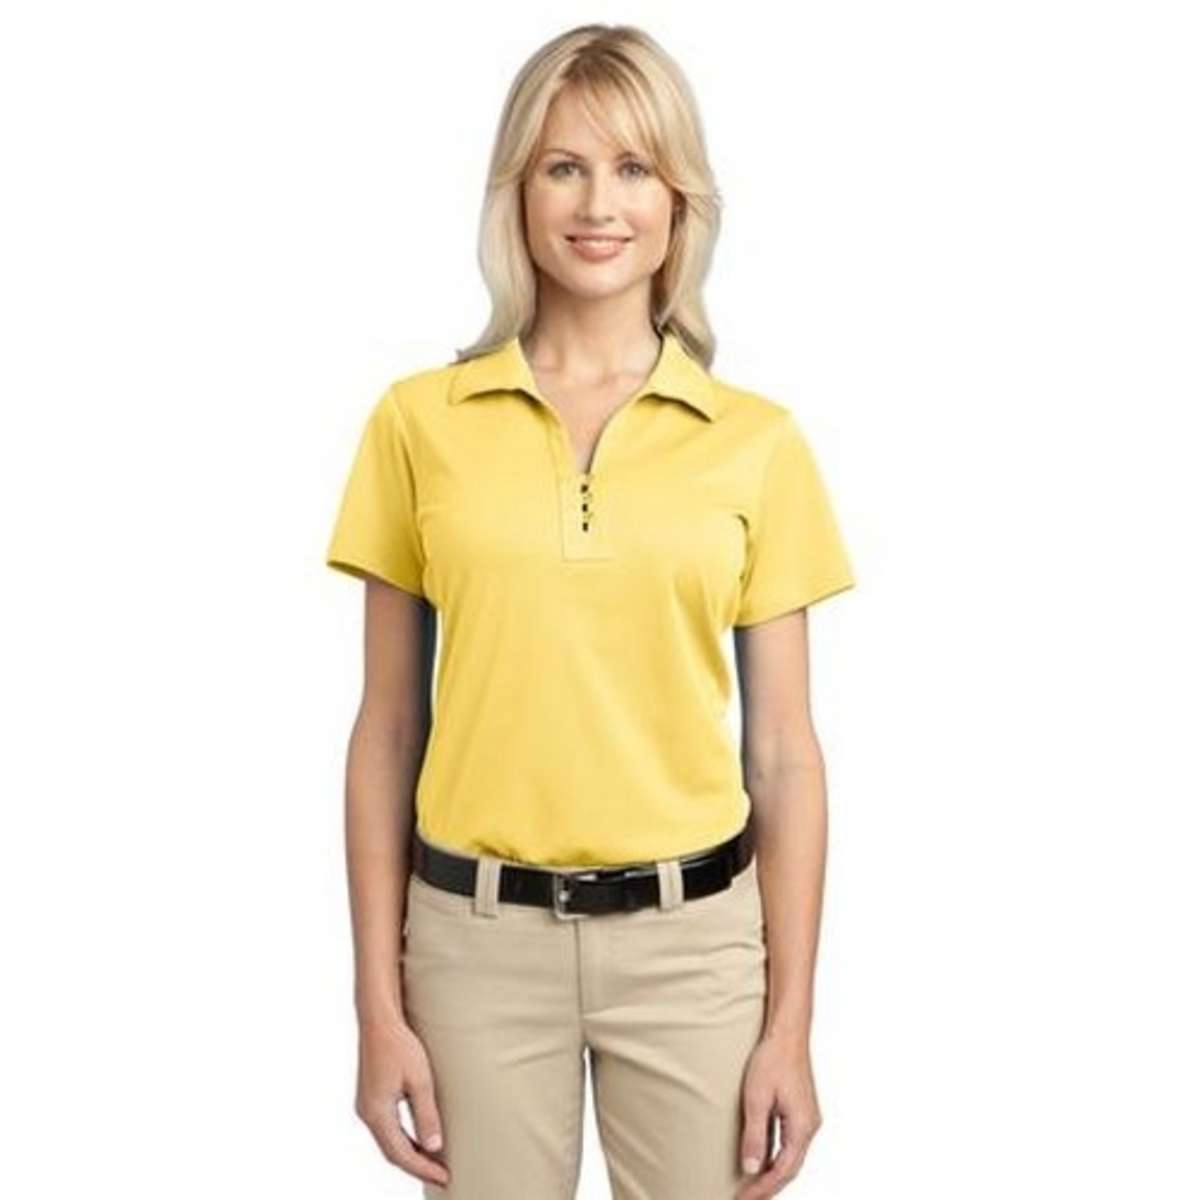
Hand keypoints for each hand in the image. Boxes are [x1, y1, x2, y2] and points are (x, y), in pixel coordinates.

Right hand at [355, 1015, 450, 1187]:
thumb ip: (426, 1115)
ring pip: (388, 1143)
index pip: (401, 1154)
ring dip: (410, 1155)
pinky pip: (387, 1130)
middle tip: (442, 1176)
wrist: (379, 1022)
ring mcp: (366, 1107)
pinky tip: (418, 1142)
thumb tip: (434, 1147)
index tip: (444, 1178)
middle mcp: (367, 1114)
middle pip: (392, 1153)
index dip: (423, 1168)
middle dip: (417, 1166)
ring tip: (434, 1164)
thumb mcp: (420, 1081)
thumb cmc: (400, 1046)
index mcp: (376, 1113)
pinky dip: (403, 1141)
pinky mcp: (370, 1099)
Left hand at [735, 1034, 821, 1198]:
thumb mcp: (757, 1099)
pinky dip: (776, 1157)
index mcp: (802, 1127)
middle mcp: (809, 1127)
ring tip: (751, 1187)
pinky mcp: (801, 1112)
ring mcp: (807, 1120)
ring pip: (791, 1158)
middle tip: (746, 1199)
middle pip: (790, 1169)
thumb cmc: (772, 1060)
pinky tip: (762, 1161)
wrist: (787, 1033)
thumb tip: (751, 1169)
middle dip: (768, 1187)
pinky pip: (790, 1144)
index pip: (782, 1171)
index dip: (763, 1189)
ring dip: (772, 1174)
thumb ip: (755, 1135)